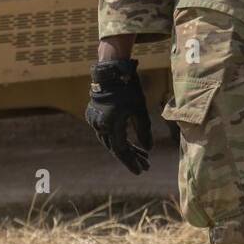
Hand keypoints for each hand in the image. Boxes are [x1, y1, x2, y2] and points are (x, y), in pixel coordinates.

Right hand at [84, 58, 152, 173]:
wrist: (111, 72)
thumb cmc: (128, 90)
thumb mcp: (140, 110)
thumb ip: (144, 131)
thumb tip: (149, 149)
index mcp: (111, 126)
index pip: (121, 151)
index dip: (131, 162)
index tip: (141, 171)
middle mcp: (100, 126)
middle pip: (116, 147)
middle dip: (132, 157)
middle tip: (145, 165)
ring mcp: (95, 121)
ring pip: (111, 141)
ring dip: (126, 148)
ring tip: (142, 155)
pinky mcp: (94, 116)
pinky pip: (106, 132)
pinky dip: (118, 138)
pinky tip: (129, 142)